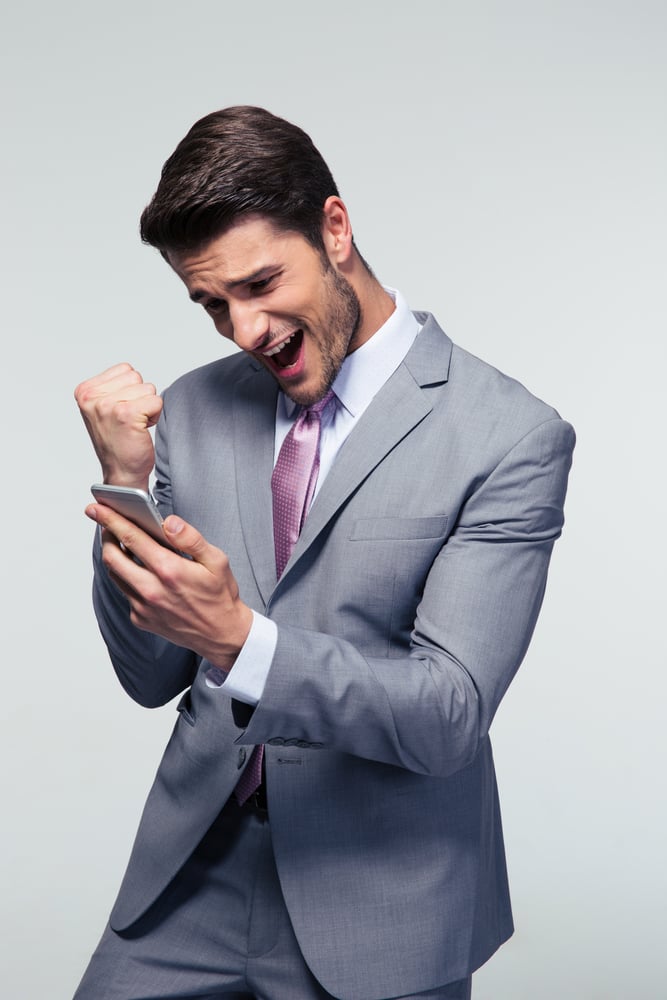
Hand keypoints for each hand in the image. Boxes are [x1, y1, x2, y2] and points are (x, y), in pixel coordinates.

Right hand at [75, 363, 162, 489]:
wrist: (121, 473)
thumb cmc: (117, 442)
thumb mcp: (103, 408)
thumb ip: (111, 387)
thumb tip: (130, 372)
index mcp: (84, 391)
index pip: (125, 369)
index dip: (130, 390)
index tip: (120, 412)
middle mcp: (92, 397)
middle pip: (137, 377)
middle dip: (140, 398)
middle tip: (129, 420)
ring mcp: (107, 405)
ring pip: (148, 388)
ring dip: (147, 407)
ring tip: (134, 425)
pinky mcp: (125, 415)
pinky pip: (156, 401)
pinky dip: (155, 416)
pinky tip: (141, 429)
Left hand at [86, 503, 252, 669]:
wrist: (221, 634)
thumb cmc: (220, 595)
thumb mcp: (216, 560)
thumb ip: (191, 538)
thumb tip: (169, 522)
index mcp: (169, 570)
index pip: (131, 538)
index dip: (111, 519)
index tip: (96, 508)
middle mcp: (151, 590)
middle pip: (112, 557)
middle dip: (106, 536)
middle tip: (108, 525)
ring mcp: (143, 607)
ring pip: (115, 575)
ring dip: (115, 557)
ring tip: (122, 544)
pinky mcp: (140, 619)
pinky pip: (126, 593)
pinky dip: (128, 579)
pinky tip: (141, 573)